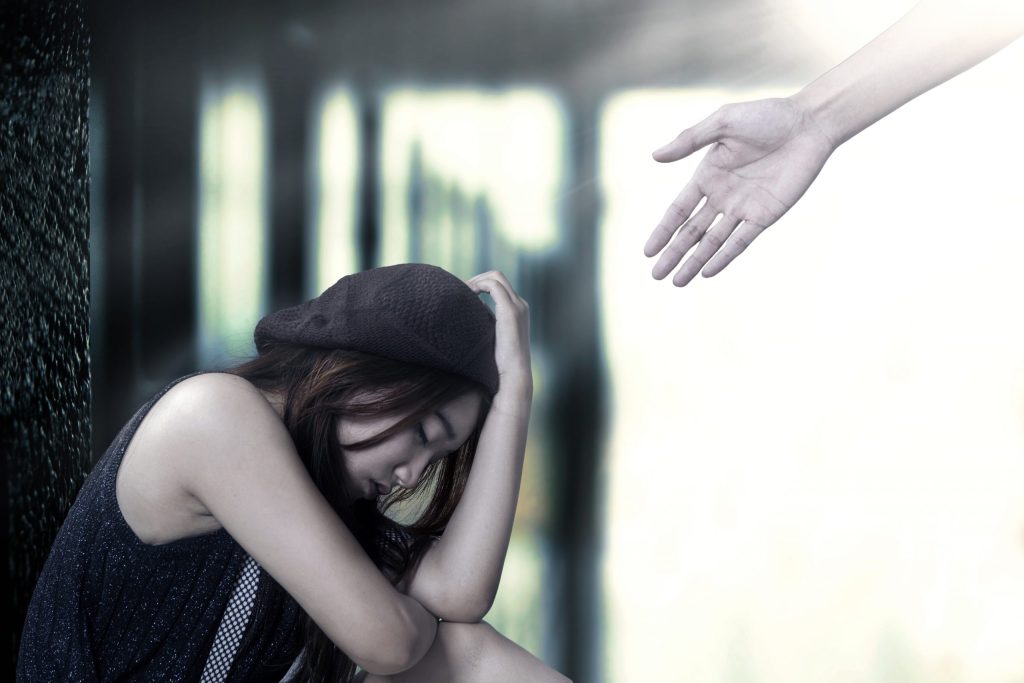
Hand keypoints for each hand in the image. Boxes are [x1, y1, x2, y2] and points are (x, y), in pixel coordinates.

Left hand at [466, 271, 531, 404]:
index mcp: (517, 309)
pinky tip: (468, 294)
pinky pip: (493, 286)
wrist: (513, 374)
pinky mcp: (511, 311)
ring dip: (476, 280)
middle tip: (460, 289)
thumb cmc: (500, 360)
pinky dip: (478, 285)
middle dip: (477, 279)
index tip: (464, 293)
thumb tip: (473, 305)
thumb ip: (486, 318)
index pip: (499, 285)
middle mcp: (520, 304)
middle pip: (497, 277)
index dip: (480, 284)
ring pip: (496, 277)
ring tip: (462, 290)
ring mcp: (517, 306)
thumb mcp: (491, 334)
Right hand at [646, 97, 835, 285]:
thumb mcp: (723, 122)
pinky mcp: (765, 215)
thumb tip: (655, 156)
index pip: (678, 211)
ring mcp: (743, 208)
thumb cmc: (767, 116)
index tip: (647, 251)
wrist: (809, 124)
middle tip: (656, 276)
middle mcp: (721, 196)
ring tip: (677, 282)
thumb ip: (690, 140)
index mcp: (707, 175)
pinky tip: (707, 272)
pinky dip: (724, 257)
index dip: (662, 231)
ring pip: (712, 242)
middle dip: (673, 254)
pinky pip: (740, 241)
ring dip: (694, 262)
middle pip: (691, 233)